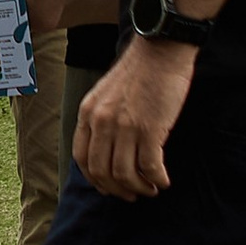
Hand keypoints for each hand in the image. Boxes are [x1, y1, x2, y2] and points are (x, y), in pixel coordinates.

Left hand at [72, 37, 196, 200]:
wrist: (161, 49)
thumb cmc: (139, 70)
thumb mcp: (106, 93)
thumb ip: (101, 118)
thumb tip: (107, 149)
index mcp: (88, 113)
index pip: (82, 158)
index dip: (95, 179)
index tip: (108, 187)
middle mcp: (102, 122)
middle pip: (102, 172)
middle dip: (117, 190)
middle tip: (132, 195)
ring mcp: (125, 127)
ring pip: (125, 174)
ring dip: (139, 188)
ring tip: (150, 189)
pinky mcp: (150, 129)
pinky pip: (150, 167)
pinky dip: (157, 179)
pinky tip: (163, 181)